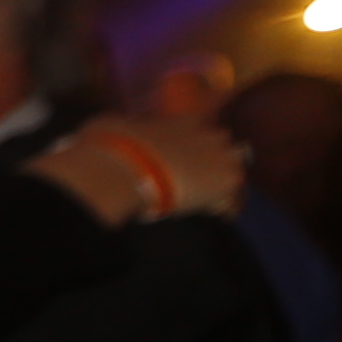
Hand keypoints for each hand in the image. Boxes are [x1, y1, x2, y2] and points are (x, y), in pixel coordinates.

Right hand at [33, 117, 241, 225]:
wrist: (120, 169)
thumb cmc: (109, 146)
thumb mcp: (111, 125)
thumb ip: (124, 126)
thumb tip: (113, 128)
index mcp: (182, 120)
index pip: (200, 129)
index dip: (194, 145)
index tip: (183, 158)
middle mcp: (207, 133)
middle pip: (225, 146)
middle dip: (213, 161)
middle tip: (194, 181)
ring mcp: (222, 156)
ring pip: (233, 173)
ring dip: (219, 187)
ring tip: (204, 205)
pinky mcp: (227, 181)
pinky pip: (229, 202)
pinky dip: (220, 212)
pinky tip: (206, 220)